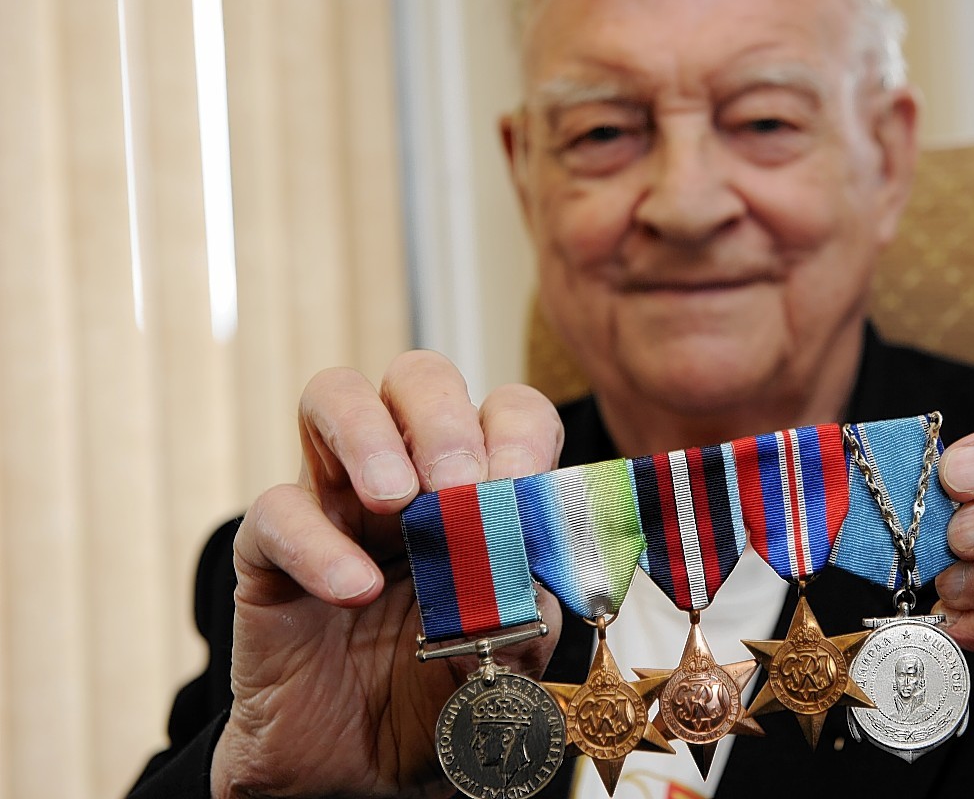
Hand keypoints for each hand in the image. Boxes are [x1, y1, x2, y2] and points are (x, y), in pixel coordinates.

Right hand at [211, 352, 564, 798]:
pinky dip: (317, 544)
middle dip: (443, 414)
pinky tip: (355, 591)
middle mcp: (406, 476)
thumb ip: (535, 599)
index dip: (518, 431)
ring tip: (398, 500)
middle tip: (460, 480)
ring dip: (369, 434)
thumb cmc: (443, 695)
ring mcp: (335, 504)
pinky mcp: (268, 553)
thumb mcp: (514, 653)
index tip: (522, 483)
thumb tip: (542, 550)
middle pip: (417, 378)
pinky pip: (275, 510)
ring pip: (332, 398)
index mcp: (478, 488)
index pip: (506, 411)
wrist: (362, 775)